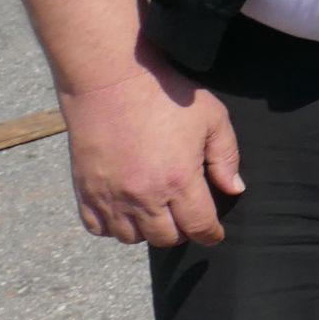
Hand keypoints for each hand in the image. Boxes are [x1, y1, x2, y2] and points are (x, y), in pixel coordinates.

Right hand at [57, 47, 243, 246]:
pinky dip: (113, 226)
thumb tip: (233, 189)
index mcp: (179, 180)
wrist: (111, 81)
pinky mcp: (84, 191)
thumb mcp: (212, 118)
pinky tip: (125, 210)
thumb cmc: (166, 96)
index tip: (214, 234)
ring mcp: (110, 196)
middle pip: (165, 238)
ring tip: (156, 212)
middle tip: (186, 217)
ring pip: (131, 237)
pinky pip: (97, 228)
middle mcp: (143, 196)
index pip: (199, 226)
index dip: (211, 234)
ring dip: (147, 231)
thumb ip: (226, 157)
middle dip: (181, 232)